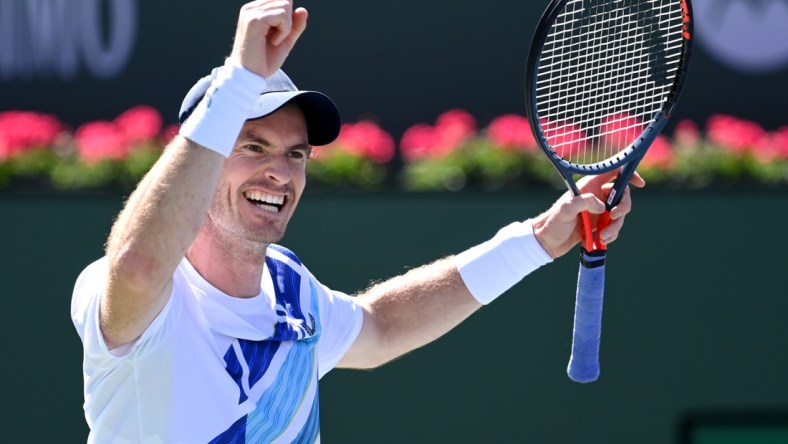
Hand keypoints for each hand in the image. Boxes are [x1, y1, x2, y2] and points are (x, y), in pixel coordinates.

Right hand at [229, 0, 307, 77]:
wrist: (250, 76)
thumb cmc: (264, 60)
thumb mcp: (285, 40)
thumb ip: (295, 25)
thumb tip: (303, 10)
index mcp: (256, 10)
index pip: (283, 1)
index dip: (289, 19)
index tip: (278, 35)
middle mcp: (252, 8)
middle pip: (285, 1)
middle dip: (289, 22)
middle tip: (276, 39)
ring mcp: (251, 12)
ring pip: (285, 6)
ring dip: (286, 28)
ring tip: (273, 41)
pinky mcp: (254, 20)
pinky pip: (282, 15)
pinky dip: (284, 31)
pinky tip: (273, 42)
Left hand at [531, 171, 645, 257]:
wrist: (547, 242)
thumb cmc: (553, 221)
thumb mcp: (566, 208)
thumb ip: (585, 202)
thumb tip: (604, 208)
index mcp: (589, 186)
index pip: (613, 173)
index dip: (628, 174)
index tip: (639, 184)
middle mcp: (596, 196)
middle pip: (622, 196)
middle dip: (623, 207)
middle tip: (614, 217)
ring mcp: (598, 211)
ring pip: (619, 215)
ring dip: (616, 226)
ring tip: (603, 237)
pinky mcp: (598, 225)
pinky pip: (614, 227)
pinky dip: (612, 234)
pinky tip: (600, 240)